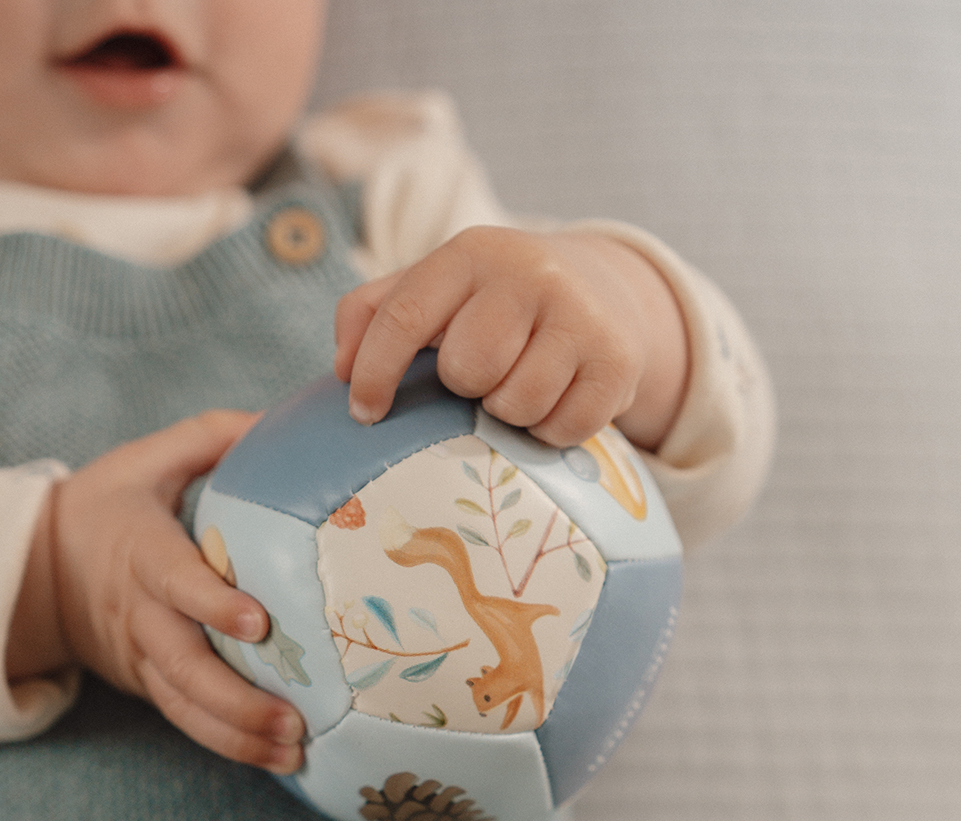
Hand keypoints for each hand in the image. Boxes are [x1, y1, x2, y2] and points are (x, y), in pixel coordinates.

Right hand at [5, 411, 304, 772]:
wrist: (37, 569)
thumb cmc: (108, 505)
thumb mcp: (147, 457)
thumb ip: (212, 436)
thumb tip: (280, 421)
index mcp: (139, 550)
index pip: (174, 579)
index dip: (212, 602)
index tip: (259, 623)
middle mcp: (137, 611)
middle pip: (181, 664)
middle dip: (235, 700)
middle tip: (294, 721)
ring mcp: (138, 654)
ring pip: (182, 704)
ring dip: (236, 735)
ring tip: (293, 751)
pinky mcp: (144, 681)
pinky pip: (182, 719)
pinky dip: (225, 744)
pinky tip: (274, 760)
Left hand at [334, 226, 688, 449]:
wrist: (601, 291)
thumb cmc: (492, 303)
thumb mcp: (433, 289)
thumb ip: (371, 314)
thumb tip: (341, 368)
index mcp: (471, 251)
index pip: (404, 315)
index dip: (374, 373)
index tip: (364, 412)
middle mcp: (531, 272)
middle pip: (466, 370)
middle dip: (465, 386)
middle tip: (481, 374)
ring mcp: (582, 315)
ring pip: (516, 403)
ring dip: (508, 412)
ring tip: (518, 383)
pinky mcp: (619, 361)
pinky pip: (561, 428)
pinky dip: (549, 429)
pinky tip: (555, 397)